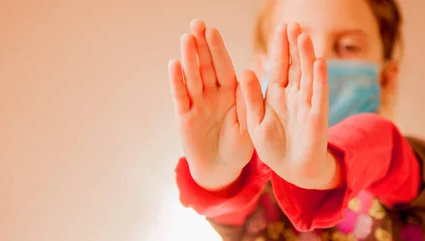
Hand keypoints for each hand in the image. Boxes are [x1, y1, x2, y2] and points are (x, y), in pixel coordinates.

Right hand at [169, 20, 252, 189]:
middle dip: (201, 45)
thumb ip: (247, 102)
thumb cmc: (239, 148)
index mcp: (231, 92)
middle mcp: (213, 94)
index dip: (218, 49)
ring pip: (193, 77)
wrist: (221, 169)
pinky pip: (181, 96)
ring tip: (186, 38)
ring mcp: (198, 103)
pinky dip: (177, 82)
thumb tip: (246, 73)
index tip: (212, 31)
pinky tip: (174, 64)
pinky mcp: (185, 117)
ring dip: (189, 58)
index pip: (224, 66)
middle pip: (206, 66)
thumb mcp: (250, 126)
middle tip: (196, 24)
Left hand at [240, 23, 338, 189]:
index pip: (278, 66)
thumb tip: (244, 70)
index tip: (280, 28)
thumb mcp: (256, 121)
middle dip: (293, 46)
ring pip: (307, 75)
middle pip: (294, 65)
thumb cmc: (273, 147)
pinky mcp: (317, 116)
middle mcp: (293, 95)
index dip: (279, 48)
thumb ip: (250, 98)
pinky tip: (318, 62)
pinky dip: (318, 79)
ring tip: (303, 36)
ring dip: (306, 56)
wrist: (292, 170)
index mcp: (276, 95)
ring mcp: (307, 104)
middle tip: (292, 24)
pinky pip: (319, 94)